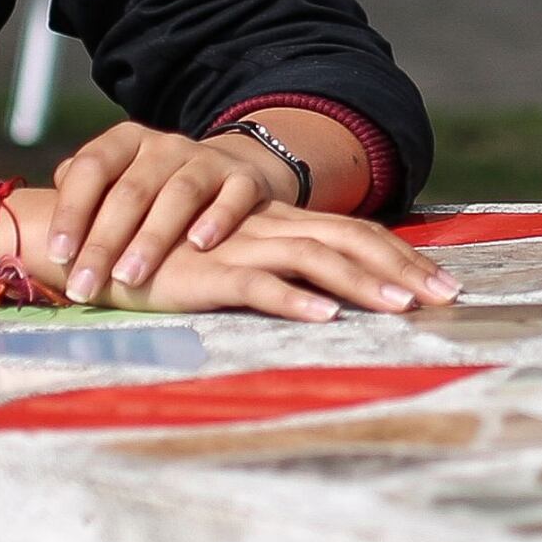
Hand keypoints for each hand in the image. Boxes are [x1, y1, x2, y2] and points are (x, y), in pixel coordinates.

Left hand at [41, 122, 294, 303]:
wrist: (227, 175)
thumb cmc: (154, 192)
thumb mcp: (117, 183)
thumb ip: (82, 195)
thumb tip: (42, 217)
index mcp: (126, 142)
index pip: (92, 168)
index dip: (72, 211)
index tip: (57, 255)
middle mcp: (166, 145)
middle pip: (132, 191)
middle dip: (104, 242)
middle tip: (85, 285)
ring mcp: (208, 159)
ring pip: (180, 194)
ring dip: (152, 238)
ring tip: (130, 278)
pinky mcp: (245, 179)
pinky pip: (233, 196)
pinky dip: (218, 219)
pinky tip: (200, 246)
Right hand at [114, 202, 464, 324]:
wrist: (91, 239)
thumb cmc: (166, 256)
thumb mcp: (230, 258)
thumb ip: (275, 266)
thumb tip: (330, 294)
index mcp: (279, 225)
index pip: (355, 233)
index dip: (402, 255)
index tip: (445, 284)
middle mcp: (268, 229)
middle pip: (352, 241)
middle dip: (404, 268)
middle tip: (450, 296)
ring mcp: (239, 248)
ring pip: (315, 260)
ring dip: (363, 284)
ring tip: (404, 307)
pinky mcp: (205, 274)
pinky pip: (257, 285)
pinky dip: (294, 300)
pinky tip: (326, 317)